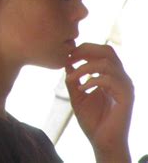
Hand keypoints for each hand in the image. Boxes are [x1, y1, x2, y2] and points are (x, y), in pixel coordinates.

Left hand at [65, 43, 133, 162]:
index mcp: (110, 76)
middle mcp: (120, 78)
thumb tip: (66, 62)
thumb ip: (73, 79)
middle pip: (108, 50)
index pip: (101, 51)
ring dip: (84, 67)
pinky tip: (81, 89)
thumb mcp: (77, 96)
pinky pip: (109, 79)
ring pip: (107, 63)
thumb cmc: (92, 121)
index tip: (67, 56)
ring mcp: (125, 87)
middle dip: (86, 50)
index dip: (84, 49)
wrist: (102, 142)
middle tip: (70, 58)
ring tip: (71, 78)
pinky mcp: (127, 97)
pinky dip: (92, 80)